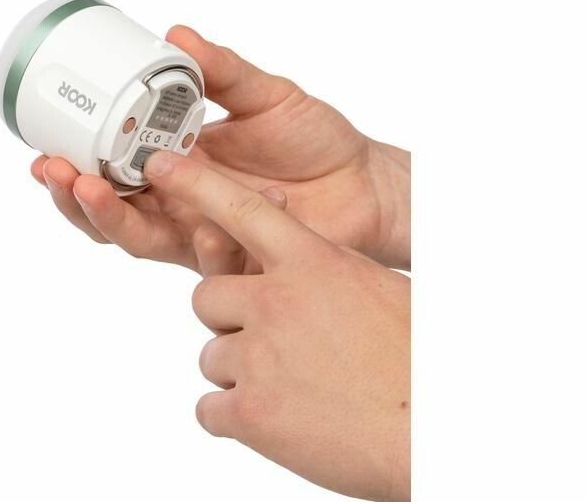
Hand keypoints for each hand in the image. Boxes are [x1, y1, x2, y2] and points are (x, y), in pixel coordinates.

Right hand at [32, 26, 410, 272]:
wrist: (364, 183)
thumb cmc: (313, 141)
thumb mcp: (266, 94)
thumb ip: (223, 72)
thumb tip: (177, 35)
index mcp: (177, 165)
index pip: (112, 173)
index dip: (75, 168)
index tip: (46, 151)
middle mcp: (181, 204)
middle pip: (112, 214)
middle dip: (77, 198)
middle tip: (59, 173)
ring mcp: (206, 236)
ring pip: (143, 242)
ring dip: (114, 221)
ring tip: (98, 191)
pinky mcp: (238, 262)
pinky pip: (209, 261)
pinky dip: (209, 239)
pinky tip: (212, 221)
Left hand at [143, 150, 410, 501]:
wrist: (433, 427)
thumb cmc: (413, 359)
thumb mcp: (373, 290)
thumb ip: (320, 275)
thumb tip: (291, 277)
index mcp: (313, 263)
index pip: (243, 212)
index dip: (198, 186)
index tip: (161, 167)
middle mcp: (276, 301)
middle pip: (207, 296)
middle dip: (227, 318)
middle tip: (269, 343)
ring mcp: (258, 355)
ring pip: (211, 355)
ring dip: (240, 372)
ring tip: (292, 389)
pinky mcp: (249, 411)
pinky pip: (209, 408)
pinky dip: (234, 416)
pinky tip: (277, 421)